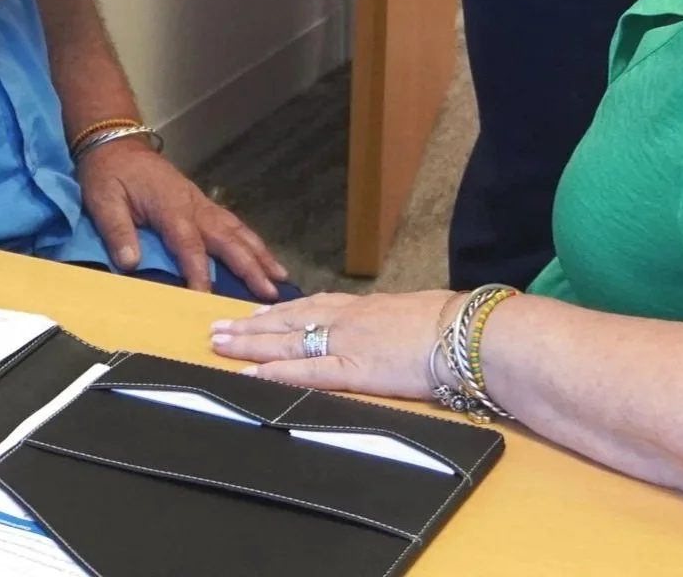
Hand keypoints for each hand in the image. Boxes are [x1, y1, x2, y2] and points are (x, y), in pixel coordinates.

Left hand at [78, 137, 288, 299]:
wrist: (116, 143)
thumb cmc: (109, 174)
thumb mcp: (103, 200)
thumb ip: (117, 231)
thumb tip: (131, 264)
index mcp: (169, 206)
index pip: (189, 244)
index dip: (199, 272)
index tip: (208, 298)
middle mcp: (192, 205)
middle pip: (226, 237)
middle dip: (250, 265)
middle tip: (270, 292)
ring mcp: (200, 203)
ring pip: (235, 230)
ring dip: (258, 253)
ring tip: (279, 277)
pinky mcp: (201, 203)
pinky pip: (230, 224)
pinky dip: (249, 241)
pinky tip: (261, 255)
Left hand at [211, 289, 451, 398]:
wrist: (465, 333)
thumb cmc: (450, 324)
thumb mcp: (415, 313)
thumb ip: (394, 322)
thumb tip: (394, 328)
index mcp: (364, 307)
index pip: (313, 307)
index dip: (281, 312)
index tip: (256, 313)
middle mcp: (347, 320)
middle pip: (288, 320)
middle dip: (251, 325)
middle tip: (217, 327)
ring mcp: (346, 343)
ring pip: (286, 341)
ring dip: (249, 344)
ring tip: (219, 344)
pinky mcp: (353, 371)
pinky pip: (305, 372)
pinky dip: (274, 374)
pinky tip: (250, 375)